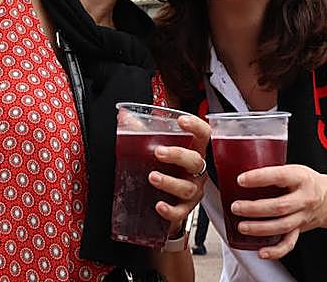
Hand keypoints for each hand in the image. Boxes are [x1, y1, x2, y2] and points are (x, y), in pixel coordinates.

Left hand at [150, 114, 210, 231]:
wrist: (166, 200)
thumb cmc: (165, 168)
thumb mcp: (156, 147)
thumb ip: (142, 130)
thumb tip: (123, 116)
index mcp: (193, 151)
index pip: (203, 134)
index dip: (195, 126)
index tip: (181, 121)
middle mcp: (196, 171)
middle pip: (195, 161)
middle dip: (177, 155)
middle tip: (158, 152)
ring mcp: (192, 190)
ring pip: (187, 187)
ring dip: (170, 182)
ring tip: (153, 177)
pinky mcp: (185, 209)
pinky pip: (181, 212)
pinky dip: (171, 210)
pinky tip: (159, 205)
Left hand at [229, 165, 326, 259]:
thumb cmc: (307, 182)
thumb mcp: (294, 169)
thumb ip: (273, 172)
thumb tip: (242, 172)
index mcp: (300, 178)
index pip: (279, 176)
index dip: (259, 178)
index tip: (241, 180)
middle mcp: (304, 199)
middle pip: (279, 206)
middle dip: (255, 209)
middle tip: (236, 207)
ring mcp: (303, 216)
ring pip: (282, 226)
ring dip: (259, 228)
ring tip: (242, 226)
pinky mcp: (300, 230)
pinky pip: (289, 243)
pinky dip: (274, 251)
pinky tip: (261, 251)